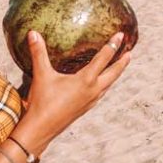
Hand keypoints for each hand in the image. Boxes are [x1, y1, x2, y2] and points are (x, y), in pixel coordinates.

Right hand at [15, 30, 131, 154]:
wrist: (41, 129)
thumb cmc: (42, 102)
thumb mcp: (42, 75)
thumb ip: (39, 53)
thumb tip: (33, 33)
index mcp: (86, 80)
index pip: (104, 58)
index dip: (113, 45)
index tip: (121, 35)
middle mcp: (93, 90)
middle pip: (114, 73)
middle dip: (122, 62)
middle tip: (130, 52)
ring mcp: (91, 100)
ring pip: (109, 84)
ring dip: (115, 74)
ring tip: (120, 66)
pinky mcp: (86, 108)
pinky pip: (101, 93)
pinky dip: (106, 84)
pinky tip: (101, 84)